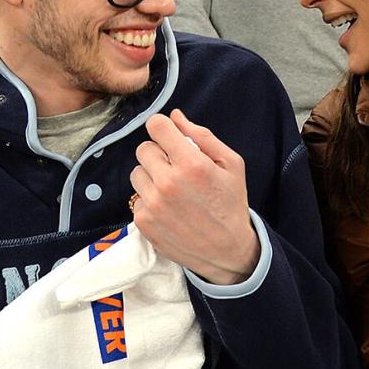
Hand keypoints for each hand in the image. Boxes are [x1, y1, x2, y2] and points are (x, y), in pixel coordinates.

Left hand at [129, 109, 259, 284]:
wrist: (227, 251)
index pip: (156, 126)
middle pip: (143, 148)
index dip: (163, 128)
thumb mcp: (231, 165)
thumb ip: (203, 136)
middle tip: (176, 168)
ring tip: (172, 189)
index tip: (169, 137)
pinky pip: (136, 197)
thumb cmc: (231, 204)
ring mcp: (152, 204)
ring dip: (151, 176)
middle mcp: (168, 182)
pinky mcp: (143, 221)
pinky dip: (149, 199)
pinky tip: (168, 208)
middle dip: (159, 153)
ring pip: (137, 172)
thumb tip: (175, 116)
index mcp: (191, 164)